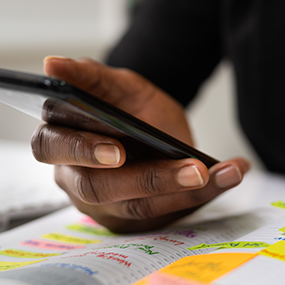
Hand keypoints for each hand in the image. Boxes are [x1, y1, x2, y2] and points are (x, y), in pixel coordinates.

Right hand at [31, 56, 249, 232]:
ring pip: (140, 207)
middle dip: (148, 180)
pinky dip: (205, 193)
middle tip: (191, 171)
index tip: (117, 151)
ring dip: (185, 190)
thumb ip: (89, 75)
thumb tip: (53, 65)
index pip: (54, 149)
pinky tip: (231, 173)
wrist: (154, 127)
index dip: (83, 152)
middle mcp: (75, 178)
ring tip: (217, 170)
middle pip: (100, 189)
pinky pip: (168, 213)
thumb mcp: (117, 85)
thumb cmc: (128, 108)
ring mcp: (103, 205)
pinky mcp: (133, 220)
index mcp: (58, 140)